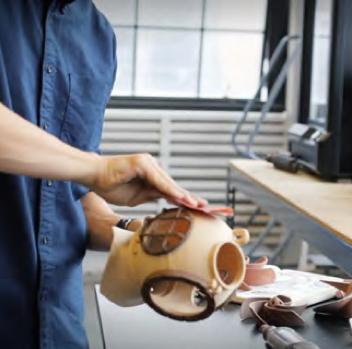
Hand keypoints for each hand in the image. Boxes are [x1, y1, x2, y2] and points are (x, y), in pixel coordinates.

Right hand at [83, 153, 206, 206]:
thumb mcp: (135, 197)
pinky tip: (180, 197)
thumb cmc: (110, 185)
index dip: (185, 200)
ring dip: (184, 195)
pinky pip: (158, 180)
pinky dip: (169, 190)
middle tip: (207, 207)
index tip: (199, 209)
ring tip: (198, 205)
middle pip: (174, 186)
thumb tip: (164, 200)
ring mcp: (149, 163)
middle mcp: (153, 166)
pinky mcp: (142, 163)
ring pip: (169, 183)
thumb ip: (150, 196)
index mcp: (152, 175)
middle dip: (190, 198)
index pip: (171, 190)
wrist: (91, 175)